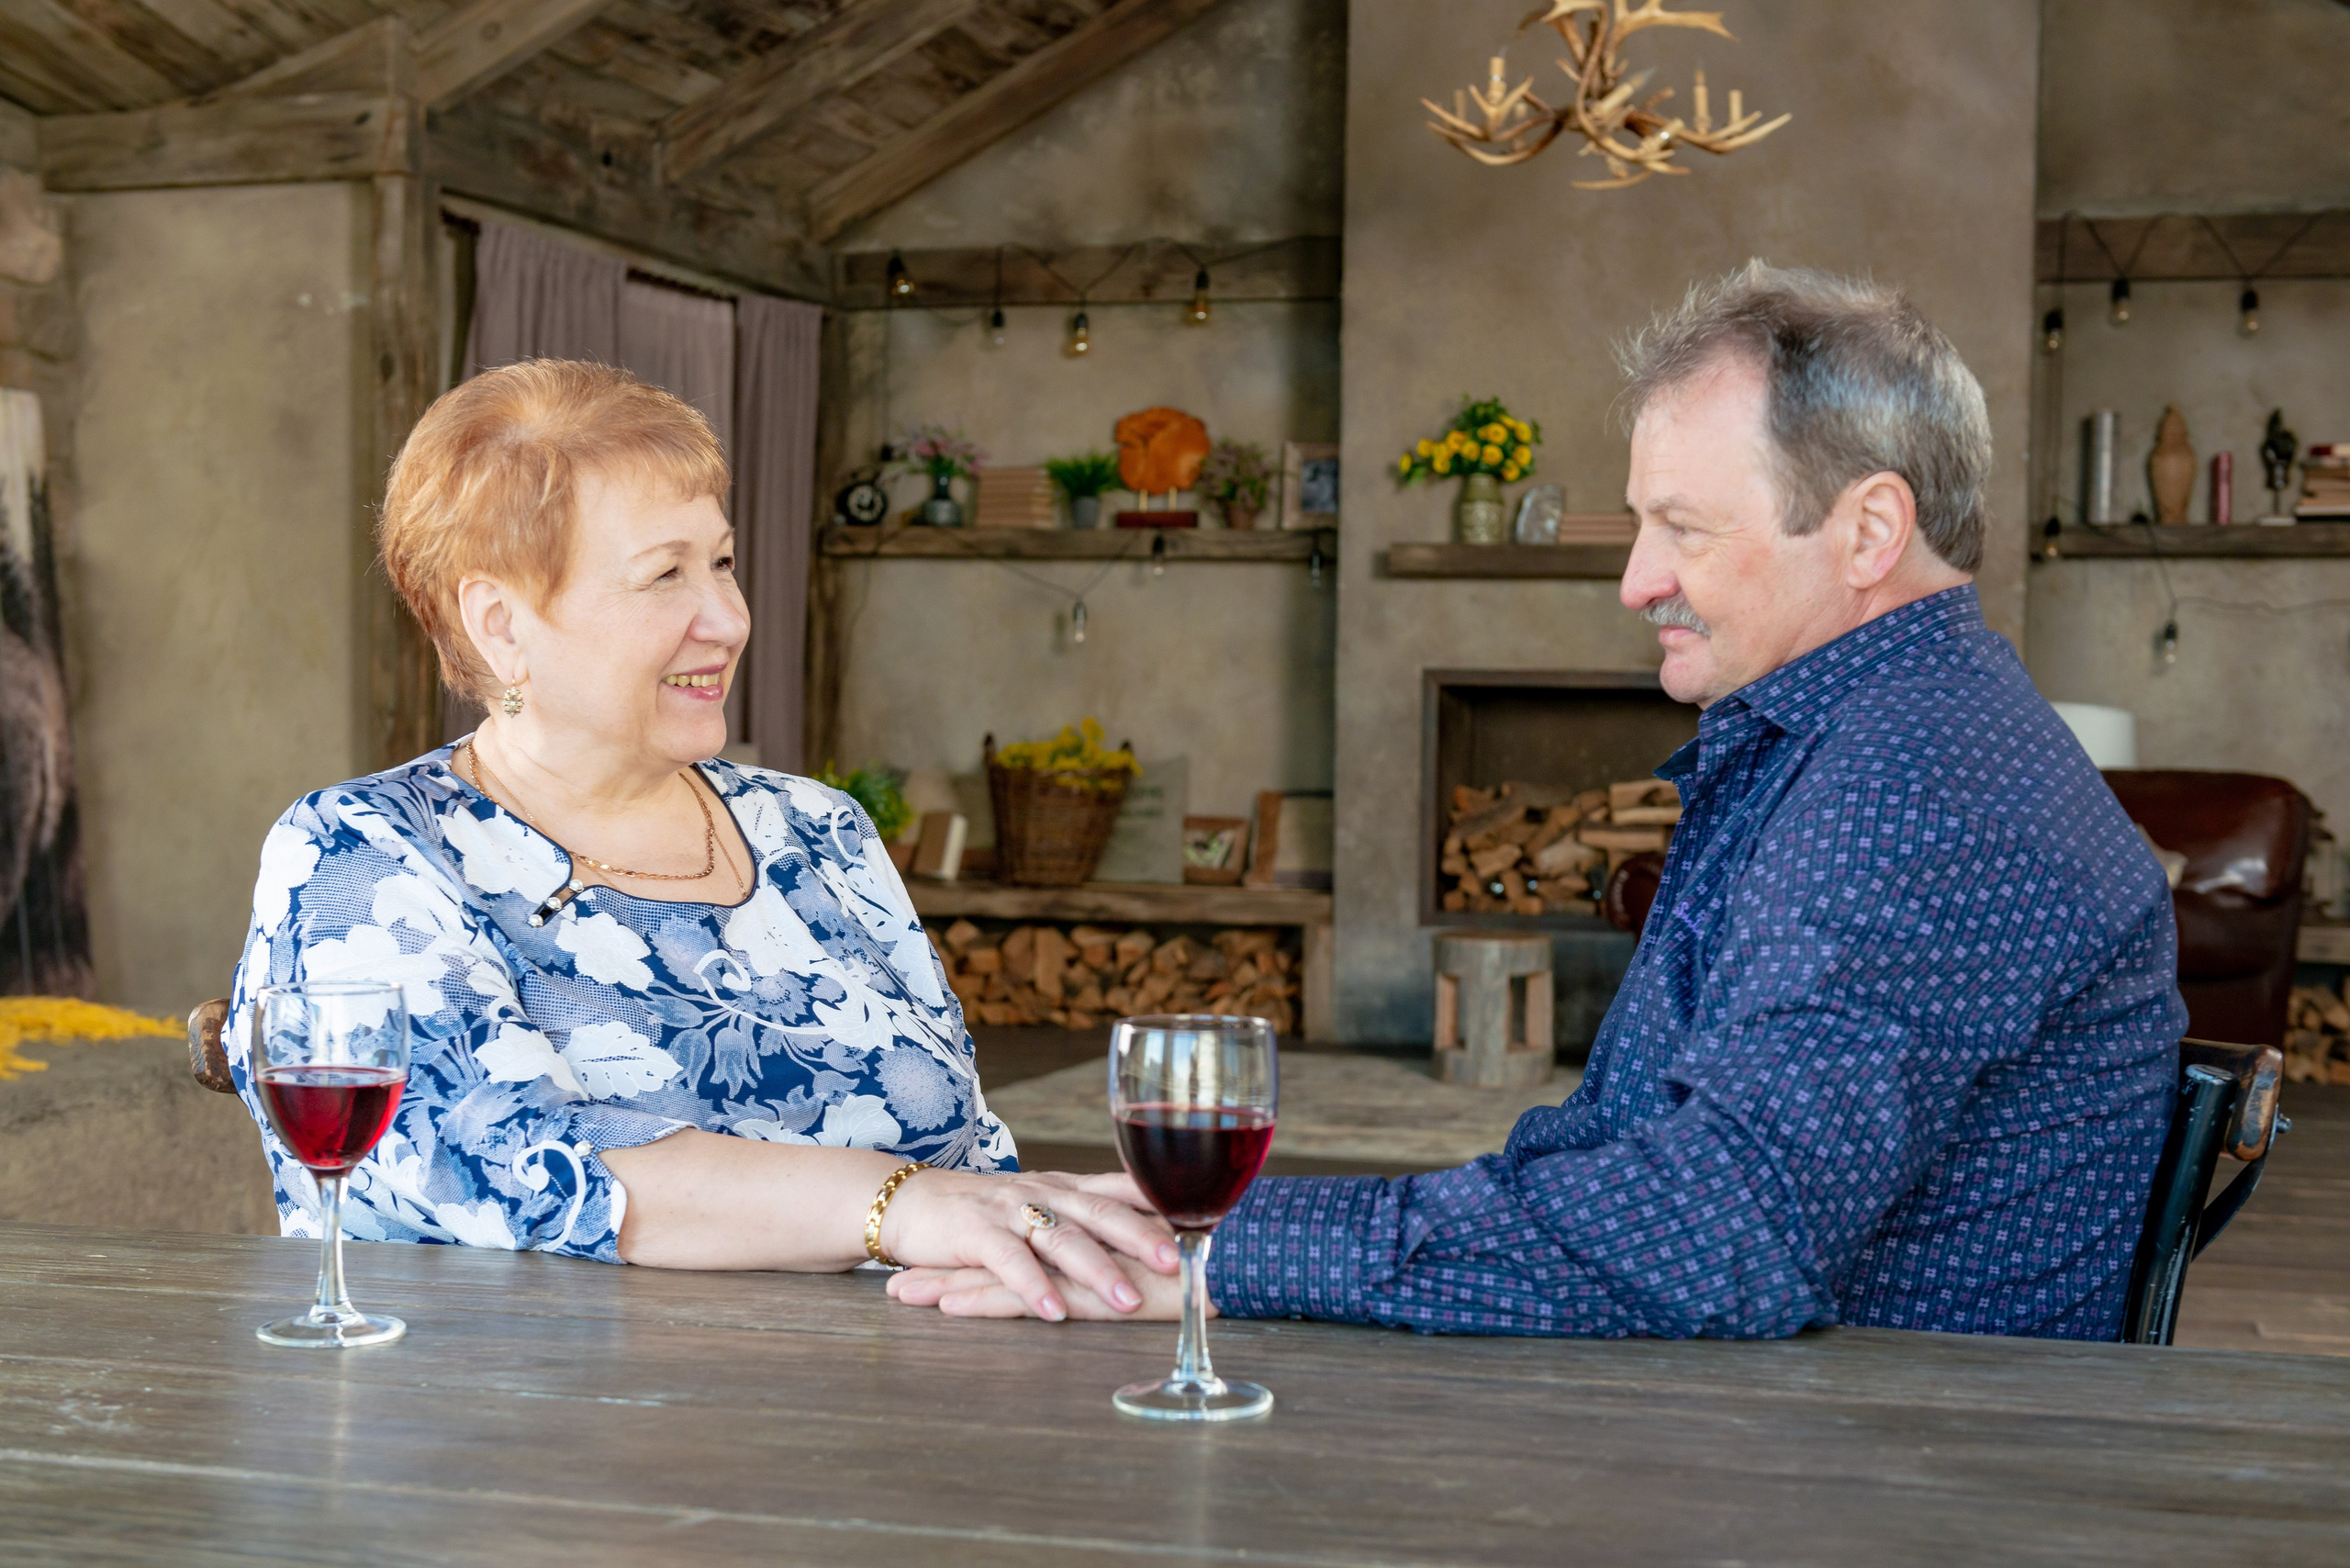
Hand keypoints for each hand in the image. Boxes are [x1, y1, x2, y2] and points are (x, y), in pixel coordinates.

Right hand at [880, 1168, 1176, 1322]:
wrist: (913, 1201)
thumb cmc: (988, 1215)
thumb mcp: (1044, 1211)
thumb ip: (1088, 1223)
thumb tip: (1155, 1245)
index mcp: (1069, 1187)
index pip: (1124, 1189)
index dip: (1164, 1206)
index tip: (1206, 1226)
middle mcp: (1046, 1192)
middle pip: (1103, 1211)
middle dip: (1143, 1238)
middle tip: (1180, 1263)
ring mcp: (1011, 1210)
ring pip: (1062, 1237)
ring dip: (1096, 1270)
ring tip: (1126, 1301)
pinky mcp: (976, 1234)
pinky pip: (1009, 1261)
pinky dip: (1033, 1287)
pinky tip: (1054, 1312)